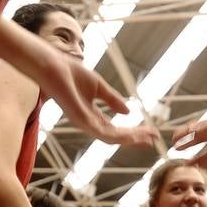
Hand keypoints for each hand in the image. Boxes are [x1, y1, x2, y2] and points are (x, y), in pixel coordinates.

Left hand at [0, 17, 157, 146]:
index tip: (151, 131)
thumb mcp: (98, 87)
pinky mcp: (80, 120)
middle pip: (116, 136)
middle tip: (153, 138)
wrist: (53, 67)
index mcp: (92, 116)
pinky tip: (131, 135)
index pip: (116, 129)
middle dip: (135, 138)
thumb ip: (112, 100)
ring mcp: (84, 123)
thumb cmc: (70, 73)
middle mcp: (89, 123)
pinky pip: (102, 132)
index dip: (134, 131)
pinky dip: (118, 135)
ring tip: (146, 138)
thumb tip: (129, 112)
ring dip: (130, 139)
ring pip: (112, 138)